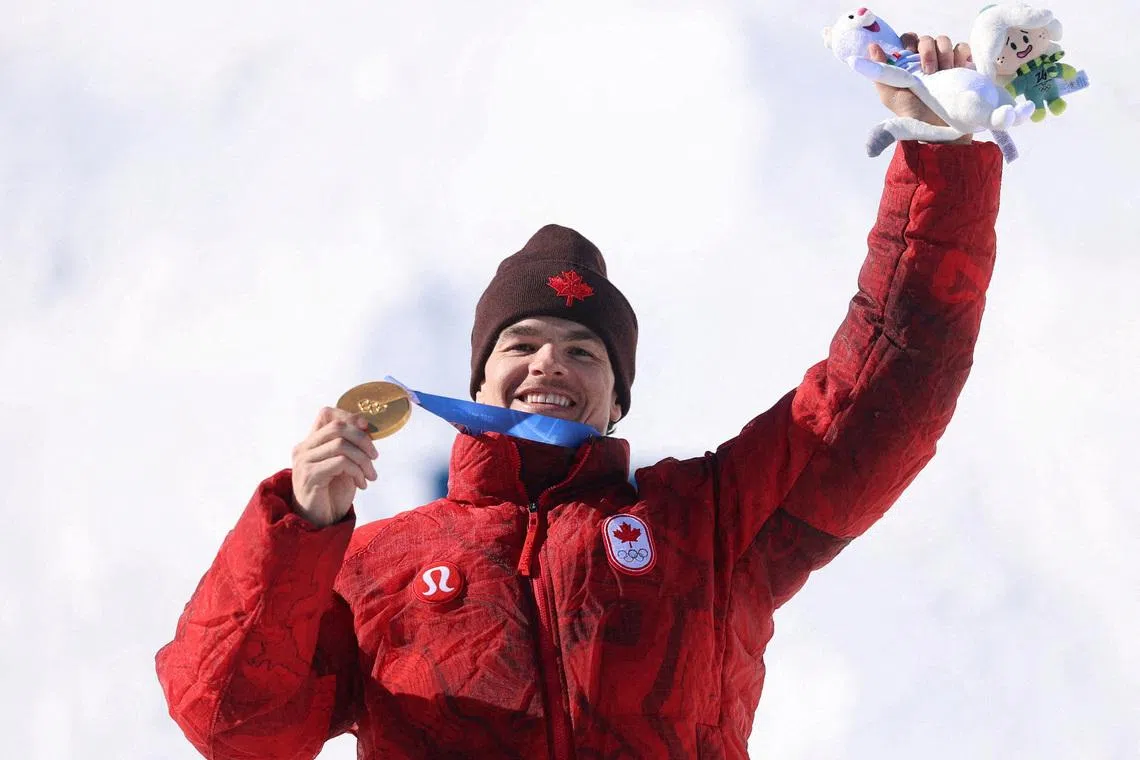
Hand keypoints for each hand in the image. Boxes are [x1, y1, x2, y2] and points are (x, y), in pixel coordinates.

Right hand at [291, 407, 378, 526]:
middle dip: (363, 439)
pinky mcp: (310, 476)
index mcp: (310, 442)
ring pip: (341, 445)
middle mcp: (303, 448)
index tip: (367, 429)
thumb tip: (365, 424)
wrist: (319, 522)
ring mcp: (304, 462)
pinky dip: (357, 471)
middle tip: (375, 456)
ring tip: (370, 475)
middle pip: (337, 426)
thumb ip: (351, 445)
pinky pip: (341, 463)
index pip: (326, 413)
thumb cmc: (332, 492)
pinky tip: (362, 484)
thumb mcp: (345, 464)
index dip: (349, 416)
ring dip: (363, 460)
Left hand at [870, 34, 972, 132]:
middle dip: (927, 51)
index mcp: (908, 65)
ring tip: (944, 73)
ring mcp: (945, 62)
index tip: (909, 52)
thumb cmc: (912, 114)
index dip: (909, 41)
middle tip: (929, 72)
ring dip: (944, 54)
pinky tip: (957, 70)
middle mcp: (926, 61)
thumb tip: (872, 46)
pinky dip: (960, 55)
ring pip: (945, 40)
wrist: (940, 127)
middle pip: (927, 38)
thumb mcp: (891, 95)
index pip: (908, 39)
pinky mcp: (963, 66)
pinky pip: (963, 48)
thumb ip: (880, 71)